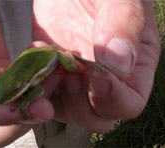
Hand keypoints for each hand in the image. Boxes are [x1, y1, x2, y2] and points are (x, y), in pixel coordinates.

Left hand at [32, 0, 159, 131]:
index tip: (94, 74)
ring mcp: (73, 79)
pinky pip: (39, 90)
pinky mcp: (50, 72)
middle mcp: (102, 81)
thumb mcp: (120, 0)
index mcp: (131, 69)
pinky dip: (33, 80)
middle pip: (94, 118)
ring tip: (51, 62)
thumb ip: (124, 26)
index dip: (111, 99)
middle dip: (79, 104)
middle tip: (70, 74)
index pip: (127, 104)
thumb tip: (119, 66)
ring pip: (63, 110)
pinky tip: (35, 50)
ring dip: (52, 94)